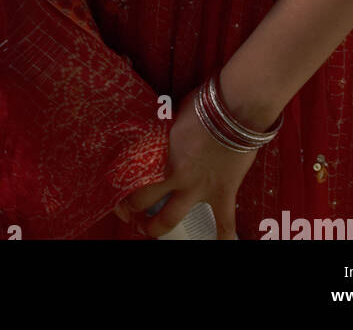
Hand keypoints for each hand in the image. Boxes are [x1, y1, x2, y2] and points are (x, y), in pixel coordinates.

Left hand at [114, 90, 259, 238]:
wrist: (234, 112)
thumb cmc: (202, 106)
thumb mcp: (172, 117)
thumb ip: (165, 132)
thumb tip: (157, 131)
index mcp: (159, 153)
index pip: (131, 174)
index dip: (122, 184)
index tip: (118, 190)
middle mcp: (174, 175)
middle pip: (145, 201)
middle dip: (134, 211)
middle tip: (130, 216)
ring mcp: (198, 188)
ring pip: (172, 217)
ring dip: (158, 228)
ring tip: (151, 232)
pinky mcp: (222, 194)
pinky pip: (224, 223)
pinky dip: (223, 238)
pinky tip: (220, 245)